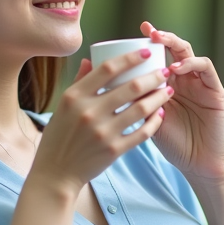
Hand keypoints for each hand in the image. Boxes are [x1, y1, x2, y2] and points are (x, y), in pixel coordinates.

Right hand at [28, 48, 169, 196]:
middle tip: (165, 71)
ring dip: (159, 97)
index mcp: (74, 97)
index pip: (107, 69)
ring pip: (141, 108)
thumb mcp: (63, 106)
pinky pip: (142, 132)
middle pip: (130, 87)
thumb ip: (78, 82)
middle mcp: (89, 112)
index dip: (130, 58)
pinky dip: (154, 121)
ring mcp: (103, 132)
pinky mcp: (114, 150)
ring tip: (167, 90)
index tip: (146, 52)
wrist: (56, 172)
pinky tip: (160, 114)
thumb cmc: (59, 136)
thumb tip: (89, 59)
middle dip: (153, 76)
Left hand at [140, 22, 223, 181]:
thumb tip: (106, 84)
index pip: (157, 57)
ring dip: (175, 46)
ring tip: (160, 44)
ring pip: (189, 54)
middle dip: (161, 37)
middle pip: (174, 49)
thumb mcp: (147, 119)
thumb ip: (133, 100)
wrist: (198, 164)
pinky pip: (206, 68)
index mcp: (167, 85)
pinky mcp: (215, 91)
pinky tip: (176, 67)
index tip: (128, 35)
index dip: (145, 44)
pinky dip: (192, 63)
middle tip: (148, 32)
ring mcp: (200, 84)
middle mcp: (184, 80)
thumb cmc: (171, 144)